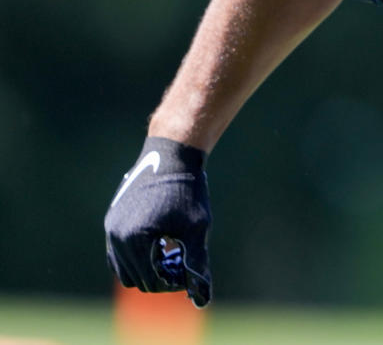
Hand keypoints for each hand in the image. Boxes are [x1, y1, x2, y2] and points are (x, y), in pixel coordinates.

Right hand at [105, 136, 212, 307]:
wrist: (172, 156)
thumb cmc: (187, 192)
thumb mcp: (196, 228)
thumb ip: (197, 263)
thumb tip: (202, 296)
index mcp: (135, 240)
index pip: (151, 282)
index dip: (173, 283)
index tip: (189, 271)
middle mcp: (116, 236)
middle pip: (135, 279)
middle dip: (158, 277)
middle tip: (181, 261)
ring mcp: (111, 228)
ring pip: (123, 268)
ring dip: (146, 268)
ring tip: (172, 252)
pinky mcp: (112, 220)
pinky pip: (118, 252)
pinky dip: (136, 256)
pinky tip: (160, 242)